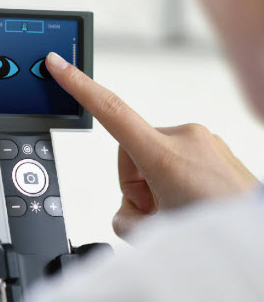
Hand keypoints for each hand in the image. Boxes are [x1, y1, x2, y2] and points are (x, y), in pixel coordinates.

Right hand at [45, 52, 259, 240]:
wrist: (263, 237)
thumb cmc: (218, 232)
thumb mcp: (153, 235)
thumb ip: (125, 220)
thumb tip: (129, 211)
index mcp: (164, 154)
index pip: (109, 110)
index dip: (79, 85)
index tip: (59, 64)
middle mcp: (184, 136)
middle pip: (128, 152)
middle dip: (134, 185)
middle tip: (156, 212)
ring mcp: (203, 140)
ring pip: (152, 157)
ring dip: (156, 185)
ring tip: (178, 212)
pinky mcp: (215, 147)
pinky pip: (176, 158)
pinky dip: (175, 181)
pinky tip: (192, 204)